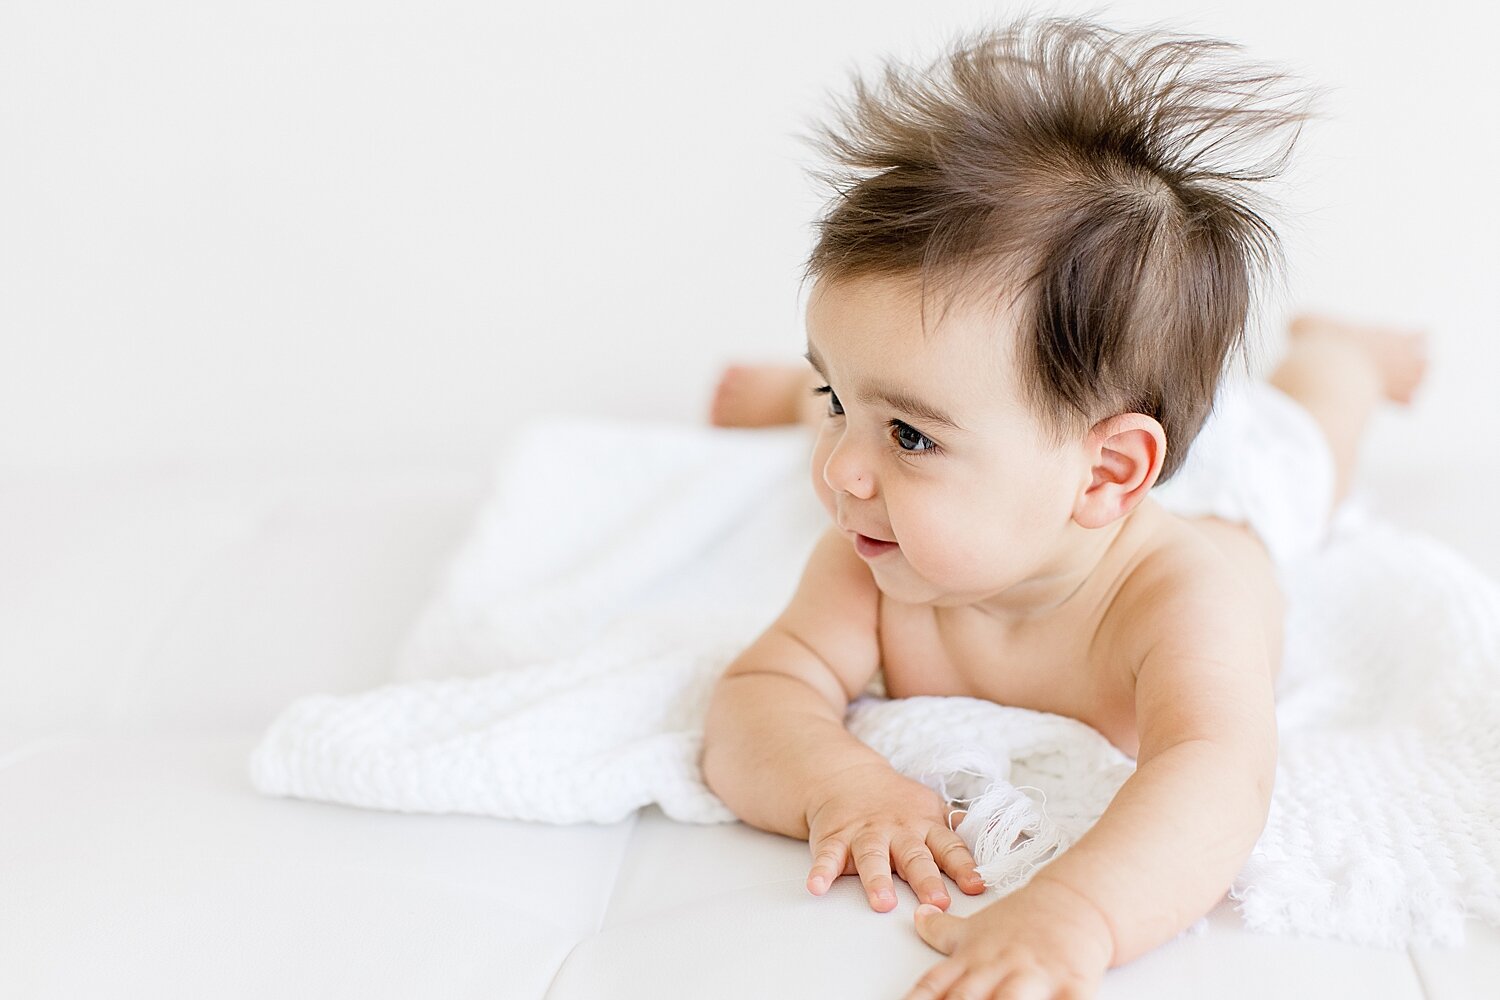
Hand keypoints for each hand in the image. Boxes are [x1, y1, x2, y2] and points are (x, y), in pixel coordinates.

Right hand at [804, 761, 985, 911]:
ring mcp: (865, 834)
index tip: (977, 885)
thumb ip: (960, 830)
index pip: (948, 847)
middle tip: (937, 901)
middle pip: (914, 856)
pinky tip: (817, 888)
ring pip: (872, 857)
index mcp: (924, 826)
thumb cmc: (895, 803)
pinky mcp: (835, 839)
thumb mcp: (932, 809)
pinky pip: (828, 856)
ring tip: (883, 902)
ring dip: (877, 880)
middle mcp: (897, 831)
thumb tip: (1015, 836)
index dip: (963, 866)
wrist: (846, 777)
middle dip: (926, 879)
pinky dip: (822, 872)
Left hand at [903, 876, 1114, 998]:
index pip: (934, 985)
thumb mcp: (977, 925)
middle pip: (966, 998)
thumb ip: (942, 930)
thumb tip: (917, 917)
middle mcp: (998, 967)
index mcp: (972, 957)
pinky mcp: (1073, 984)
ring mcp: (1034, 975)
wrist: (1075, 898)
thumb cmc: (1023, 918)